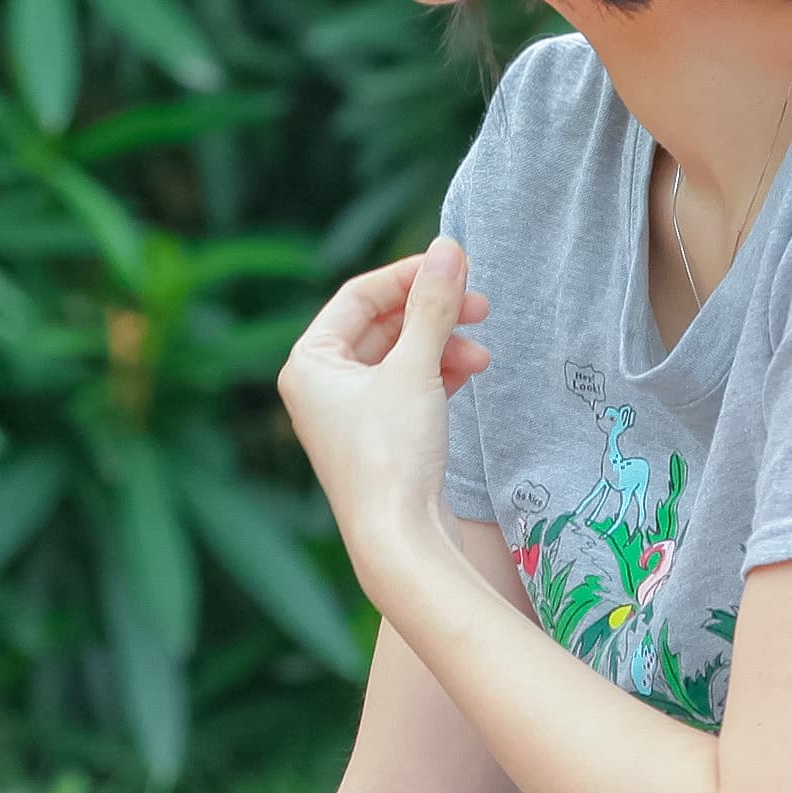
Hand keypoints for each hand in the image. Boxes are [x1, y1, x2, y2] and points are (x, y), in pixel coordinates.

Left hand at [277, 239, 489, 577]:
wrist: (401, 542)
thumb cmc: (393, 456)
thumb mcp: (416, 369)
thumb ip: (433, 305)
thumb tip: (448, 249)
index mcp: (309, 363)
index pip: (359, 296)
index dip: (409, 275)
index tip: (456, 267)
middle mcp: (320, 387)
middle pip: (382, 326)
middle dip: (434, 315)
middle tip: (482, 307)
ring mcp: (349, 416)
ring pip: (400, 359)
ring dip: (443, 347)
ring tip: (482, 357)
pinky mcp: (379, 440)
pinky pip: (409, 389)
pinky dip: (439, 377)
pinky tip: (471, 374)